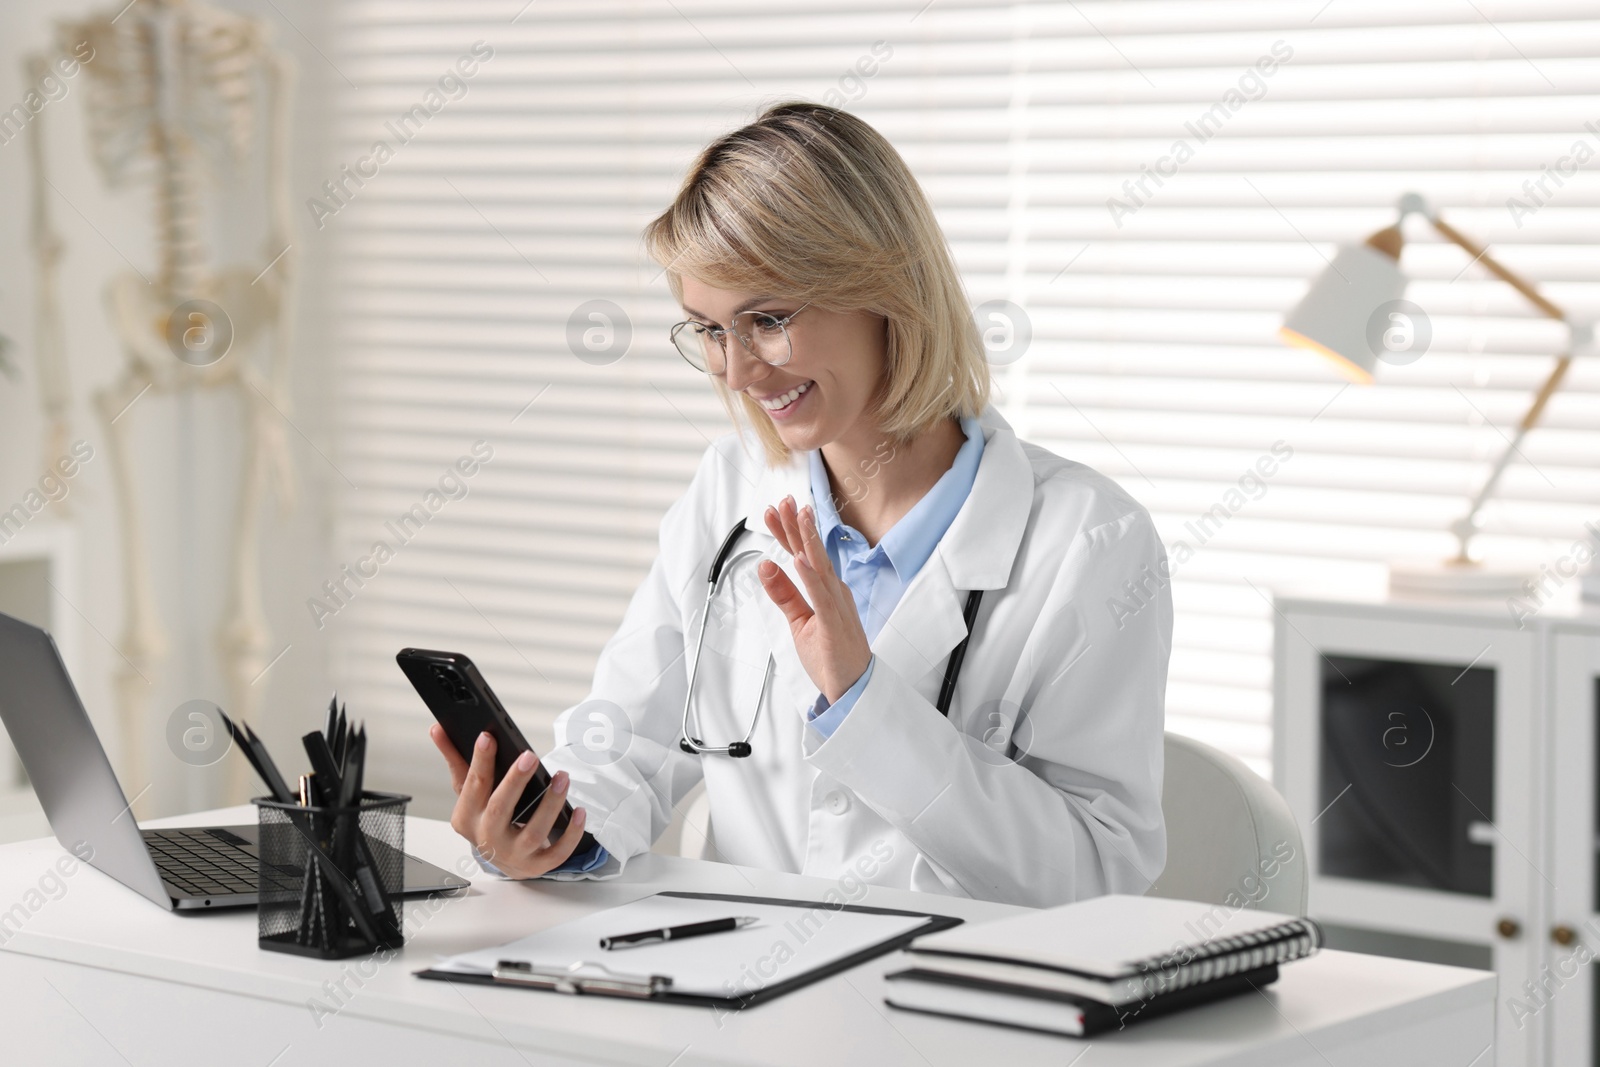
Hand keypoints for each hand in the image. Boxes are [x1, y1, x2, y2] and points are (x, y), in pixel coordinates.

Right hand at [430, 725, 588, 877]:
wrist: (501, 859)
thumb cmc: (484, 819)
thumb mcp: (468, 793)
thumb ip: (456, 761)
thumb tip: (438, 729)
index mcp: (466, 817)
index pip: (473, 785)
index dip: (480, 761)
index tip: (487, 736)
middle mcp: (487, 838)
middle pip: (499, 809)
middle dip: (514, 781)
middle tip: (529, 755)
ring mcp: (513, 854)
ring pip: (533, 831)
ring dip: (550, 804)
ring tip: (562, 777)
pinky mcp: (537, 865)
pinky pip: (557, 853)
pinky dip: (571, 834)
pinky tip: (580, 812)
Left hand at [758, 495, 872, 702]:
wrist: (853, 687)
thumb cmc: (831, 654)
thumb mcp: (799, 620)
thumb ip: (783, 593)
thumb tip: (764, 565)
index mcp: (826, 589)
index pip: (803, 554)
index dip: (787, 532)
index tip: (773, 511)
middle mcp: (834, 592)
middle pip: (812, 553)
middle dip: (797, 526)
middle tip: (784, 501)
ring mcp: (837, 607)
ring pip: (820, 567)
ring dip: (808, 541)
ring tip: (797, 517)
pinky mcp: (834, 625)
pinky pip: (821, 598)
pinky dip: (811, 577)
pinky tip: (800, 559)